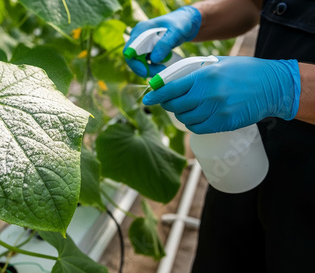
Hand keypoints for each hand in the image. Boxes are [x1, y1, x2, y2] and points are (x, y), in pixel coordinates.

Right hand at [124, 6, 201, 76]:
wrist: (185, 23)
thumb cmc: (181, 24)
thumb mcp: (176, 32)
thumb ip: (165, 44)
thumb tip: (153, 59)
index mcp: (141, 30)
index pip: (130, 49)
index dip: (135, 62)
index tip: (146, 71)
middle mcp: (137, 37)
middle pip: (132, 58)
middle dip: (144, 68)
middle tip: (159, 72)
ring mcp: (141, 44)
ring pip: (138, 63)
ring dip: (149, 69)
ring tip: (163, 68)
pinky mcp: (146, 50)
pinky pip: (144, 63)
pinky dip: (152, 68)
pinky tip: (162, 66)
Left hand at [143, 56, 300, 133]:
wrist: (272, 86)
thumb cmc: (243, 71)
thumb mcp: (217, 63)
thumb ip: (194, 72)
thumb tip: (170, 80)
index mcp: (204, 76)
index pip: (171, 89)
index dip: (156, 95)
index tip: (148, 99)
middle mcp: (208, 94)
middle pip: (175, 106)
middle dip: (167, 105)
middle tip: (168, 102)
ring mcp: (216, 111)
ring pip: (185, 118)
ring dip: (181, 115)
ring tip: (186, 108)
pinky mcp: (223, 123)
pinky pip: (197, 128)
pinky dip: (192, 124)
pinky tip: (195, 117)